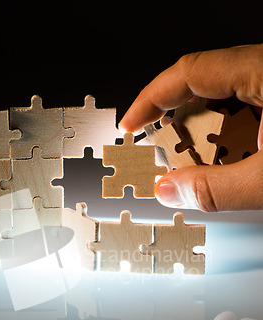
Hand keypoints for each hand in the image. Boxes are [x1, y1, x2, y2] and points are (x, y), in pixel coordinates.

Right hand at [119, 45, 262, 211]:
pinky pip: (247, 105)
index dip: (151, 99)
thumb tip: (169, 190)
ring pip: (227, 96)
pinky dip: (228, 131)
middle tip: (158, 147)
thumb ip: (215, 189)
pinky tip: (226, 156)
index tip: (131, 124)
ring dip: (202, 129)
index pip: (189, 71)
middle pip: (205, 83)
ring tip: (190, 157)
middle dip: (176, 119)